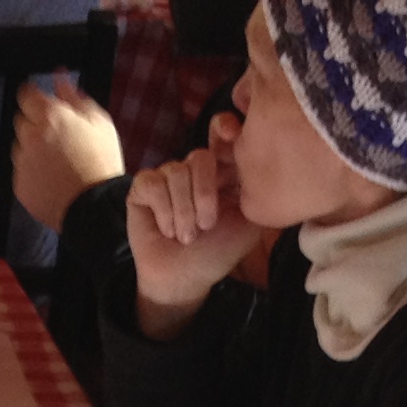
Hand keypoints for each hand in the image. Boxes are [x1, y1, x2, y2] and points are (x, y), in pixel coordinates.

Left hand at [13, 76, 122, 233]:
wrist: (95, 208)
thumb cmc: (102, 164)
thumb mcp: (99, 123)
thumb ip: (74, 97)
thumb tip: (60, 77)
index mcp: (50, 116)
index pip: (26, 94)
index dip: (34, 98)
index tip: (41, 105)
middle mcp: (31, 137)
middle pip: (21, 120)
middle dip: (35, 125)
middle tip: (57, 139)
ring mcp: (23, 162)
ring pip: (20, 147)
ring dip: (33, 149)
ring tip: (57, 163)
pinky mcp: (20, 185)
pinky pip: (22, 171)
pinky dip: (33, 172)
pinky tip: (53, 179)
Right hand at [126, 115, 259, 338]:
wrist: (183, 279)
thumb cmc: (216, 254)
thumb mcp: (249, 226)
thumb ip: (259, 196)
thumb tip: (263, 166)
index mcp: (222, 173)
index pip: (223, 135)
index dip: (224, 127)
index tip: (229, 132)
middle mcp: (194, 170)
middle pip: (200, 156)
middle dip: (205, 193)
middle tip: (207, 225)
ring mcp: (168, 175)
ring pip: (176, 172)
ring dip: (184, 211)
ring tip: (187, 236)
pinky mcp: (144, 187)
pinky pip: (153, 183)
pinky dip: (163, 210)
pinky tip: (167, 230)